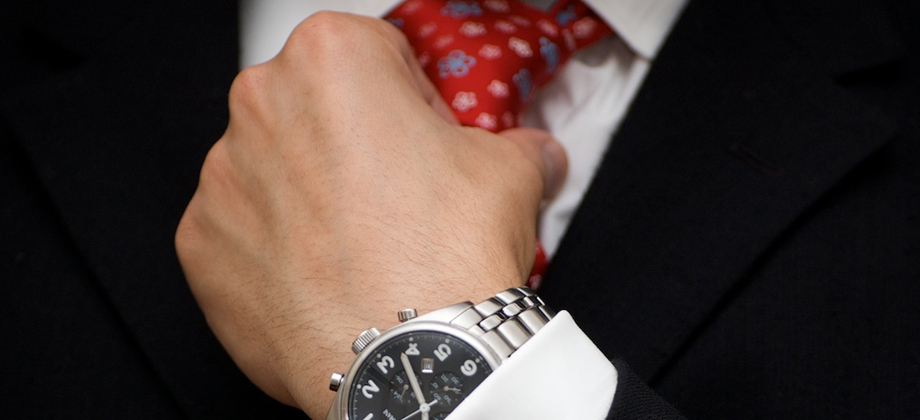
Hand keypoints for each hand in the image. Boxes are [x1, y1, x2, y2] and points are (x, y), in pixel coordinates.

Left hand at [175, 11, 566, 418]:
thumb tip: (532, 155)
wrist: (410, 360)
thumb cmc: (447, 256)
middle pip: (317, 108)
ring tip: (362, 245)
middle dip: (356, 143)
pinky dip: (276, 248)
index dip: (410, 100)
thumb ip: (515, 145)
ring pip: (276, 168)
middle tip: (399, 196)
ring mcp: (223, 177)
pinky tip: (322, 276)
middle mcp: (262, 105)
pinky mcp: (201, 245)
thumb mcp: (511, 173)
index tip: (423, 137)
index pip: (375, 56)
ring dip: (312, 194)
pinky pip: (243, 230)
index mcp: (332, 58)